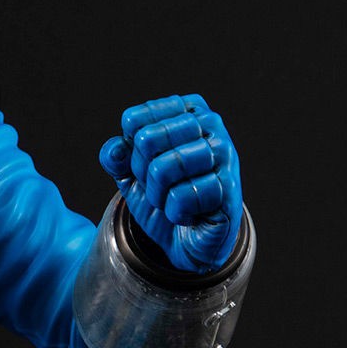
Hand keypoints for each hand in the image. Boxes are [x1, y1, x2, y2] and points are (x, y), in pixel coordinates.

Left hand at [99, 94, 242, 272]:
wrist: (188, 238)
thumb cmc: (163, 195)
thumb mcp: (129, 173)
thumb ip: (115, 156)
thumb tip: (115, 150)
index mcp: (185, 109)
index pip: (133, 120)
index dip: (130, 150)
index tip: (147, 164)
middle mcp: (210, 123)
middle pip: (147, 139)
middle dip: (142, 172)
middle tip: (159, 186)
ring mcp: (225, 154)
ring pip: (164, 167)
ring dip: (157, 194)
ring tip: (172, 199)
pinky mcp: (231, 187)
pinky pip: (182, 196)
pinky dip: (175, 212)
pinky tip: (190, 214)